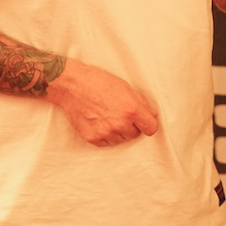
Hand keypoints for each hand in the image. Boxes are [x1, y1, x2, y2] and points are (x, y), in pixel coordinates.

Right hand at [43, 59, 158, 146]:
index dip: (148, 124)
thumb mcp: (126, 88)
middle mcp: (120, 123)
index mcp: (132, 109)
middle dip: (131, 126)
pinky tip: (100, 122)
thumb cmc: (100, 82)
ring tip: (108, 117)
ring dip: (118, 132)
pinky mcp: (92, 138)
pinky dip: (105, 136)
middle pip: (135, 134)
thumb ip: (142, 104)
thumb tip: (152, 115)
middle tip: (120, 114)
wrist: (73, 86)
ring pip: (121, 140)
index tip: (144, 122)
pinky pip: (106, 143)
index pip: (151, 128)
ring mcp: (105, 132)